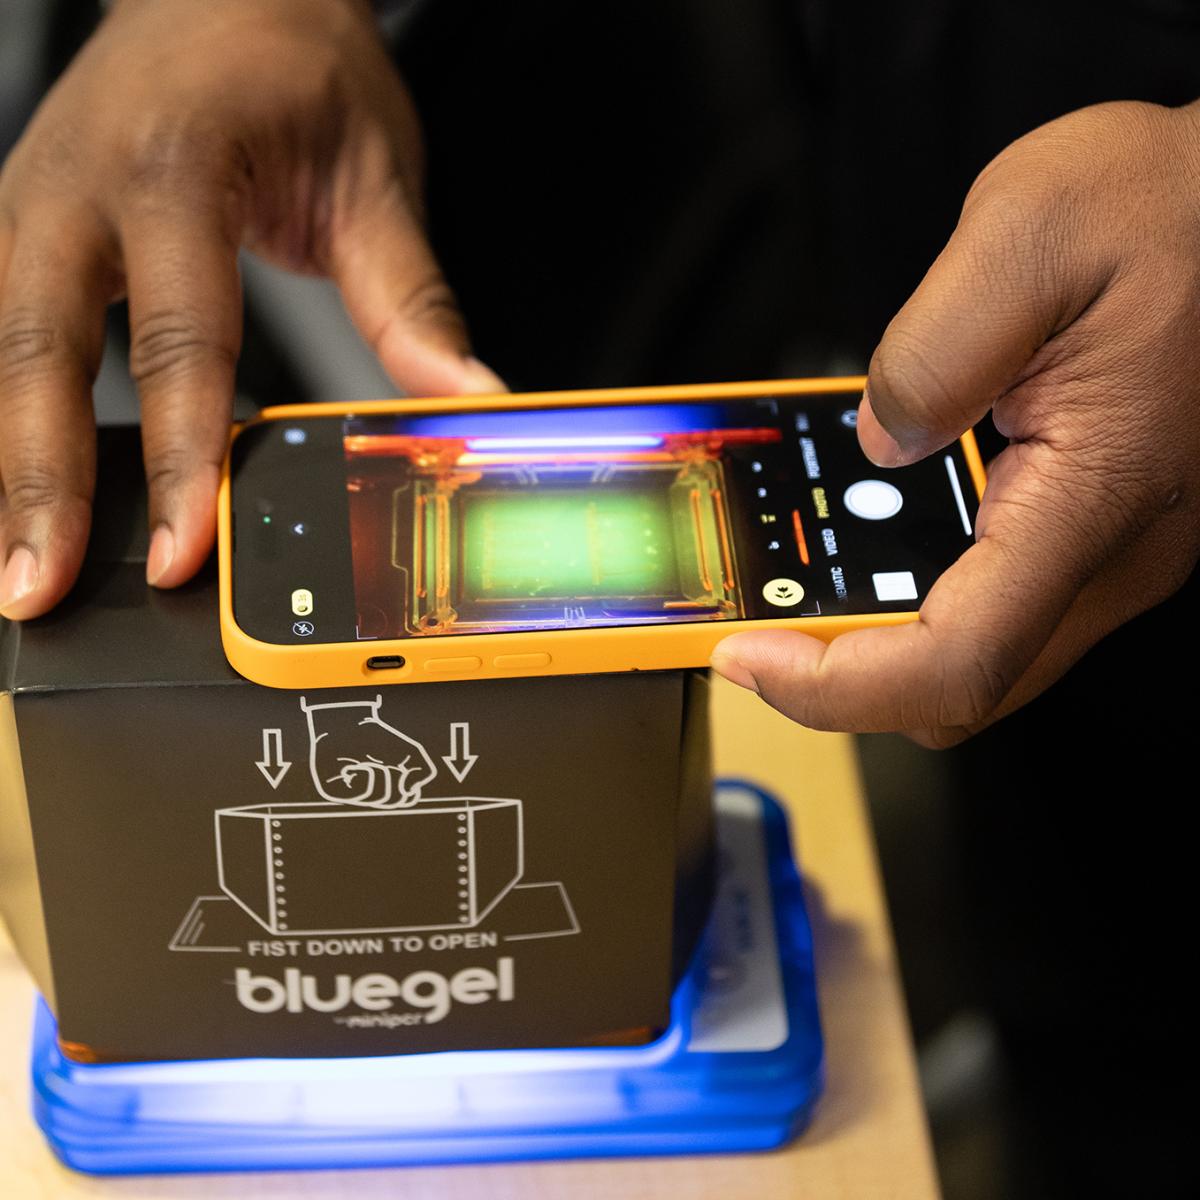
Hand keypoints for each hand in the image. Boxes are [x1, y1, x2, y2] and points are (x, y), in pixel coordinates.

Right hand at [0, 0, 502, 619]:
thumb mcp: (374, 178)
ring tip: (17, 567)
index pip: (180, 342)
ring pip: (3, 353)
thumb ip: (411, 302)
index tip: (178, 550)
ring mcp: (35, 202)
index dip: (175, 457)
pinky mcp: (25, 224)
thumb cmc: (297, 68)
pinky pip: (3, 335)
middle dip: (38, 487)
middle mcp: (82, 186)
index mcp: (175, 171)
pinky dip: (6, 416)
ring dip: (6, 467)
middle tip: (36, 588)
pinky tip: (15, 486)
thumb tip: (464, 402)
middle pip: (41, 357)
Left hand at [712, 100, 1199, 745]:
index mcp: (1095, 492)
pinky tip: (870, 552)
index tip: (753, 659)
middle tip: (757, 629)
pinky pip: (993, 606)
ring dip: (878, 646)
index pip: (957, 656)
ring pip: (977, 658)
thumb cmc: (1171, 206)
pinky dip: (918, 605)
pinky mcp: (1097, 530)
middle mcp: (1115, 549)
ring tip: (797, 594)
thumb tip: (879, 443)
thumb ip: (931, 355)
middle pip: (962, 686)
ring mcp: (1111, 549)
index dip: (838, 686)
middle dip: (844, 678)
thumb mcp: (1025, 236)